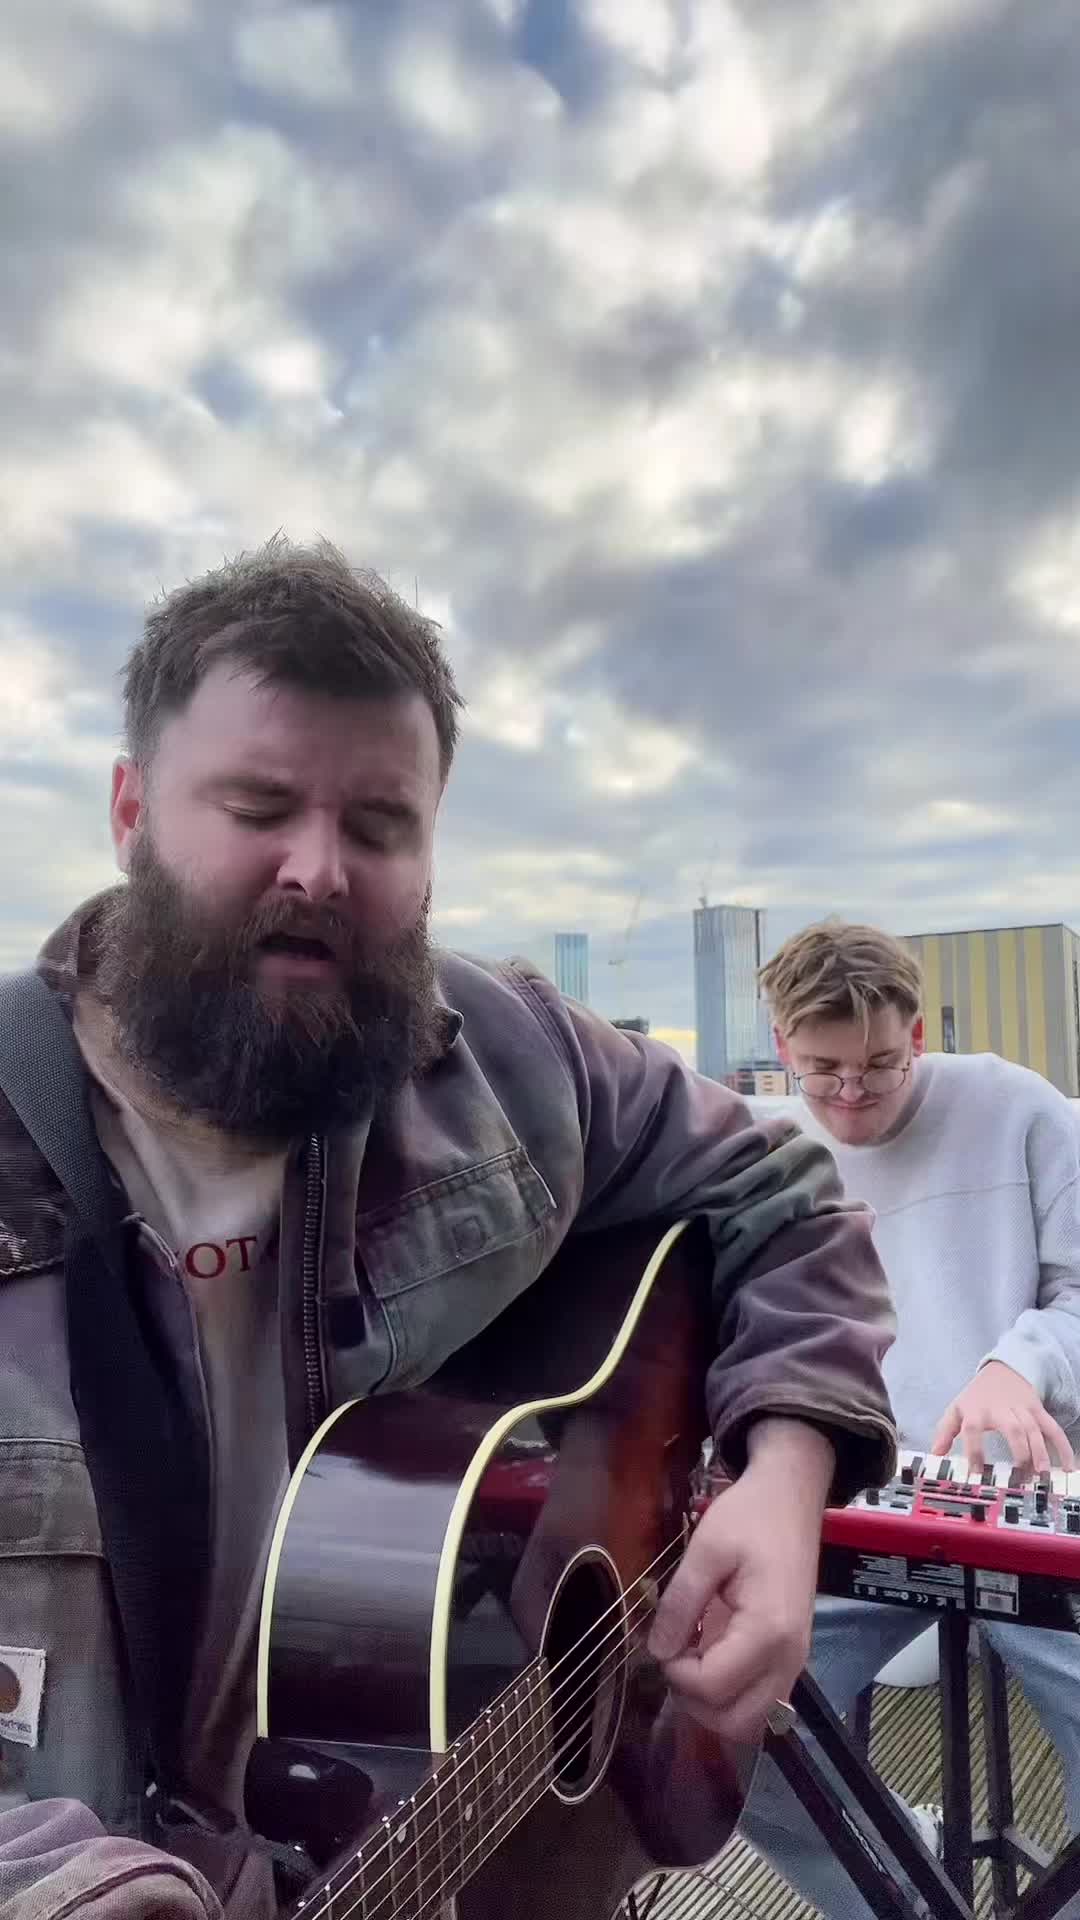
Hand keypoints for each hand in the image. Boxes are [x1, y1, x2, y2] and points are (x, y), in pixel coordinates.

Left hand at [647, 1418, 831, 1744]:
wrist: (791, 1496)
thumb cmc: (750, 1516)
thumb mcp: (704, 1550)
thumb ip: (680, 1605)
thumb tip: (657, 1651)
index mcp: (768, 1630)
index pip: (713, 1687)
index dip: (676, 1673)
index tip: (664, 1639)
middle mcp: (789, 1658)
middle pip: (735, 1722)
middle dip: (694, 1700)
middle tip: (675, 1655)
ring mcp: (794, 1661)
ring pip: (750, 1721)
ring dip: (712, 1703)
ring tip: (691, 1656)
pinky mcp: (791, 1656)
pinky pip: (759, 1700)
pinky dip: (730, 1693)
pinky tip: (710, 1653)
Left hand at [931, 1361, 1072, 1475]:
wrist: (1003, 1370)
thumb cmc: (978, 1396)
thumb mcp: (957, 1409)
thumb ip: (945, 1432)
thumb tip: (935, 1454)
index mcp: (976, 1410)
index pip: (972, 1430)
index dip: (974, 1451)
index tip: (976, 1474)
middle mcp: (1001, 1409)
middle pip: (1013, 1428)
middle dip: (1019, 1452)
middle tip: (1021, 1477)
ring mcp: (1022, 1409)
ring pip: (1035, 1429)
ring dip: (1040, 1452)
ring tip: (1043, 1475)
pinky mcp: (1038, 1411)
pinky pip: (1053, 1428)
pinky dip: (1062, 1446)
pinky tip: (1068, 1466)